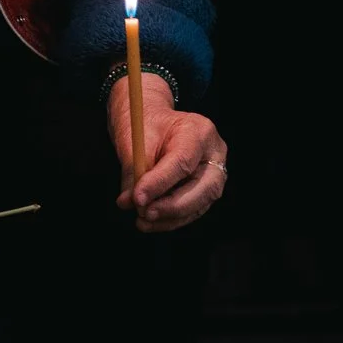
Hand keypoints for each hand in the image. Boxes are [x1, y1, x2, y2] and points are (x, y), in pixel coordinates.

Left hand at [106, 72, 227, 231]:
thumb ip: (134, 170)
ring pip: (199, 204)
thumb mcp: (136, 139)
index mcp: (199, 131)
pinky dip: (170, 219)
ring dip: (169, 217)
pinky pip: (193, 210)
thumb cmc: (146, 124)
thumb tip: (129, 202)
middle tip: (144, 213)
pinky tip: (150, 222)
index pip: (183, 161)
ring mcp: (214, 173)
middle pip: (203, 188)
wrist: (153, 120)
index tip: (137, 197)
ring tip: (142, 221)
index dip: (160, 182)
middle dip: (171, 206)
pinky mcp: (206, 189)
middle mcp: (214, 153)